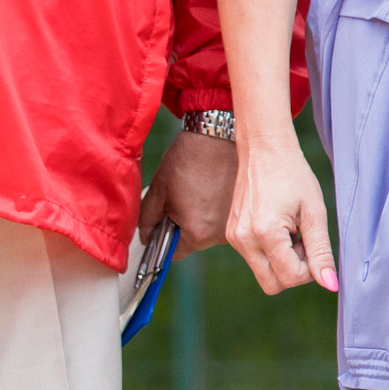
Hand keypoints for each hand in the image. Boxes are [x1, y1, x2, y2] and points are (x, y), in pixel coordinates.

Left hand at [141, 128, 236, 258]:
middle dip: (183, 227)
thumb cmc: (187, 159)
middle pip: (193, 242)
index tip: (162, 224)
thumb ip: (147, 219)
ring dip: (201, 218)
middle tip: (180, 200)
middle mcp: (219, 235)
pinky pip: (222, 219)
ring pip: (209, 231)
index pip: (174, 253)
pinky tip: (212, 189)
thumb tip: (146, 237)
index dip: (163, 239)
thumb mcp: (159, 190)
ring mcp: (234, 224)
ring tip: (198, 192)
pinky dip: (215, 209)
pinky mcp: (242, 211)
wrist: (217, 135)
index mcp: (196, 233)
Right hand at [227, 130, 337, 295]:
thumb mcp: (314, 212)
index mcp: (265, 232)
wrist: (264, 149)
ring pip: (264, 274)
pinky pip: (255, 259)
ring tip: (290, 230)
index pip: (291, 277)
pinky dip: (271, 252)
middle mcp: (243, 239)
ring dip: (283, 261)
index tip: (311, 241)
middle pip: (273, 285)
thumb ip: (321, 251)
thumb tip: (330, 285)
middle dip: (294, 270)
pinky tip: (278, 226)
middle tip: (302, 239)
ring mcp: (234, 238)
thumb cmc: (293, 175)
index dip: (309, 268)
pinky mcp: (231, 235)